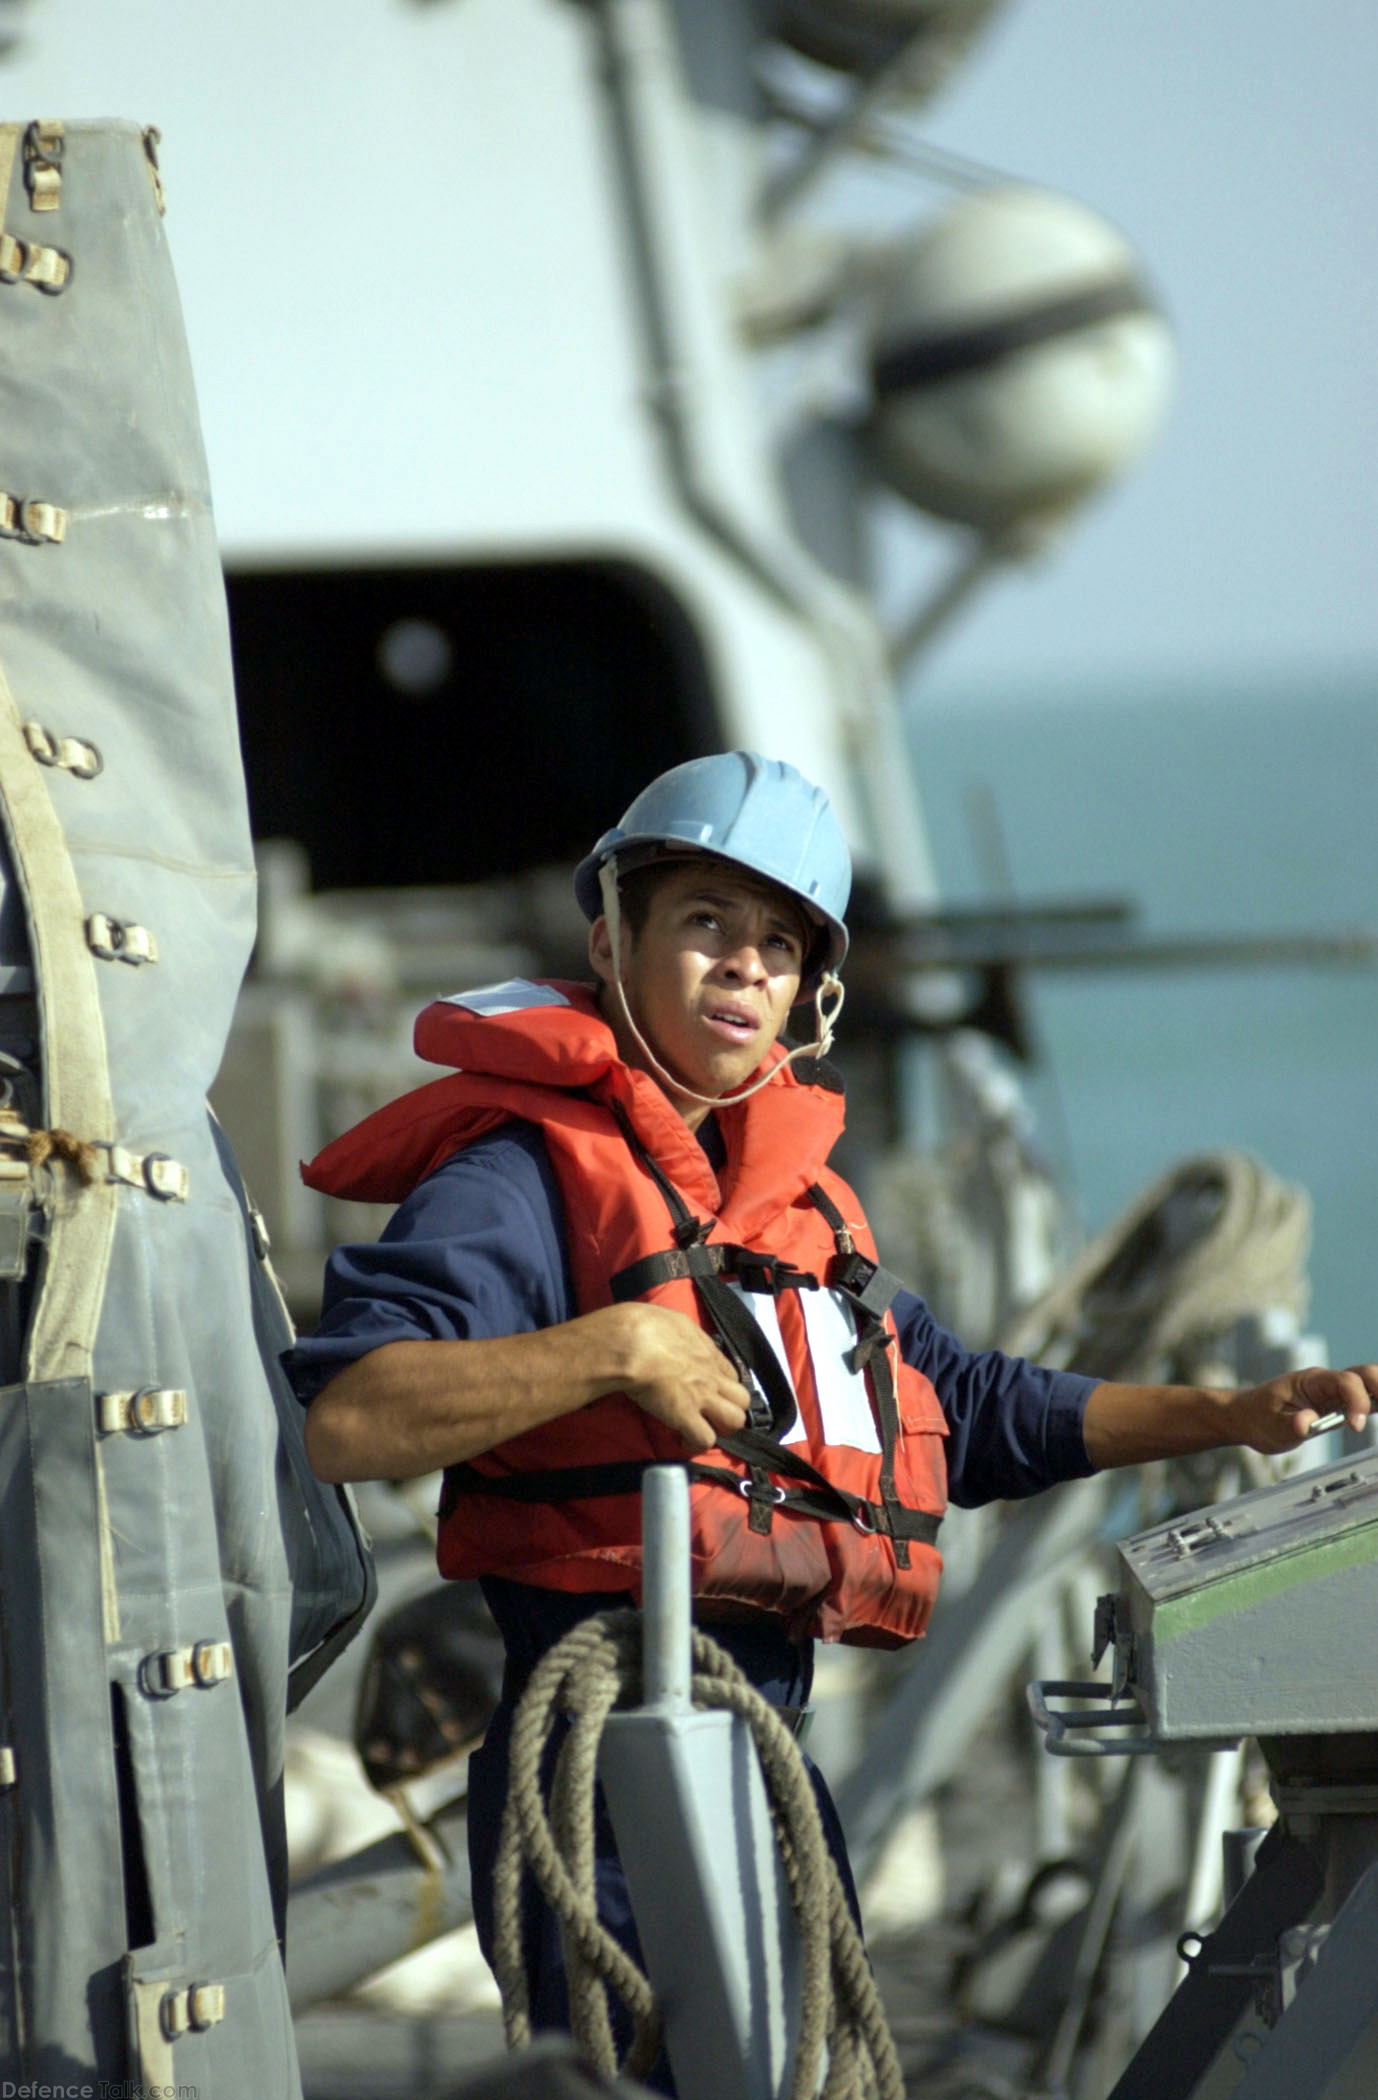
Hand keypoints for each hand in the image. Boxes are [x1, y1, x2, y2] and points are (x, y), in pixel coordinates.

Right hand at [611, 1303, 751, 1454]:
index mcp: (707, 1351)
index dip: (722, 1387)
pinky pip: (705, 1440)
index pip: (732, 1374)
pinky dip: (695, 1444)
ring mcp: (703, 1397)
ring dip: (719, 1428)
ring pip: (735, 1421)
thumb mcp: (673, 1320)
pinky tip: (681, 1440)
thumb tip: (679, 1339)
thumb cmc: (643, 1325)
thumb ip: (684, 1335)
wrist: (631, 1343)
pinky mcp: (686, 1416)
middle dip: (729, 1409)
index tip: (706, 1392)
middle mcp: (711, 1375)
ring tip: (698, 1429)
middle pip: (743, 1399)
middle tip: (708, 1414)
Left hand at [1226, 1363, 1377, 1453]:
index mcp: (1312, 1381)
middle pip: (1365, 1374)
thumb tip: (1307, 1422)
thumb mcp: (1271, 1426)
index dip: (1357, 1401)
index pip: (1345, 1381)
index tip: (1355, 1426)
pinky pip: (1365, 1398)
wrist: (1248, 1416)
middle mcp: (1327, 1382)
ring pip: (1369, 1382)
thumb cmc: (1259, 1418)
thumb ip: (1291, 1425)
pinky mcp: (1338, 1405)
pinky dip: (1377, 1402)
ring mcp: (1334, 1392)